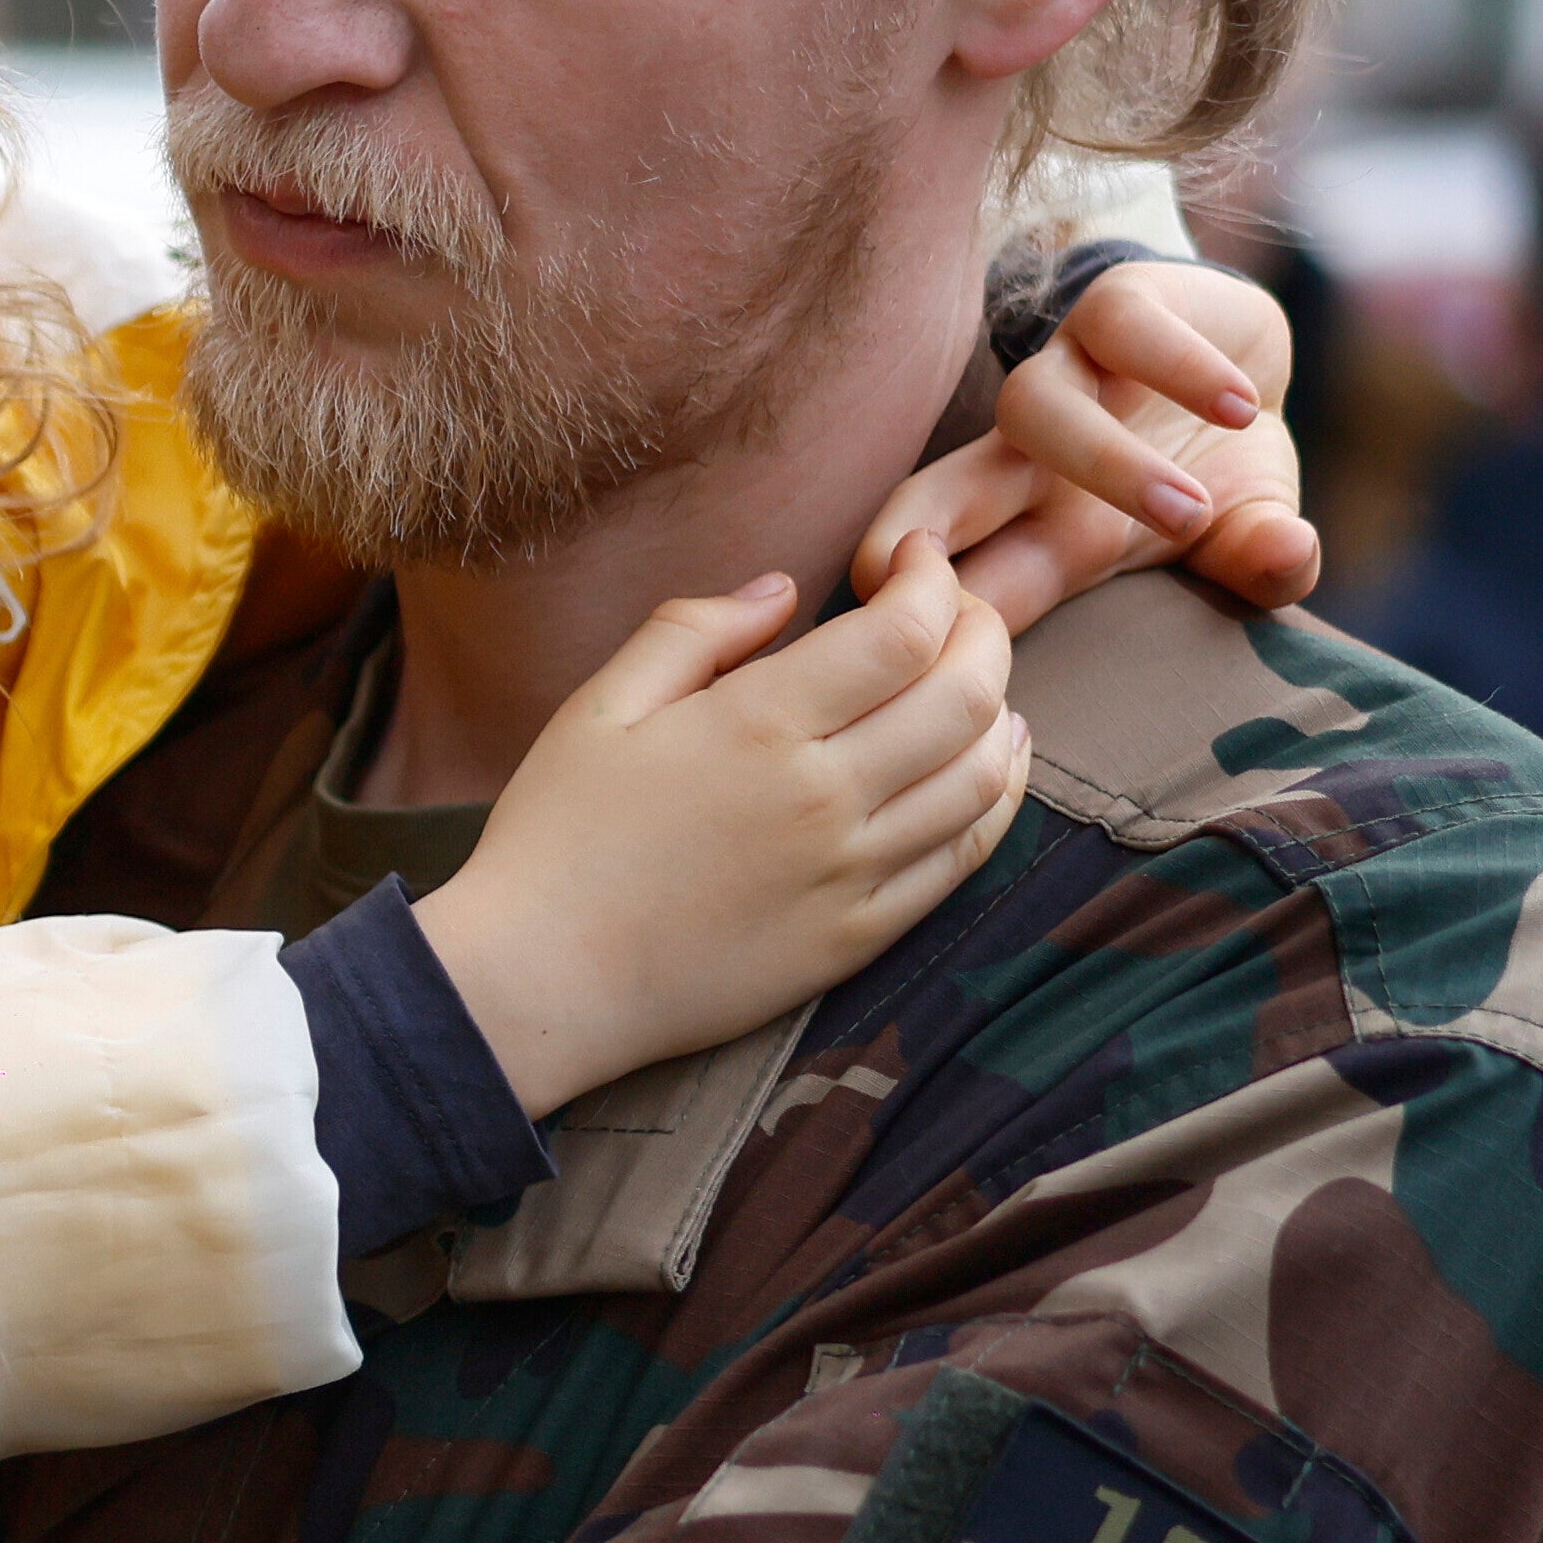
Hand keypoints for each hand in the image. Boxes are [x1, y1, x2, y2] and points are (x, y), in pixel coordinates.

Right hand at [418, 536, 1026, 1116]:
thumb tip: (785, 589)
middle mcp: (823, 797)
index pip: (903, 632)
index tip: (916, 559)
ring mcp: (849, 874)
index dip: (932, 579)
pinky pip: (962, 859)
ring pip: (980, 777)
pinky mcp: (856, 937)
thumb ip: (694, 631)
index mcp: (758, 725)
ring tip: (980, 683)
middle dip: (982, 633)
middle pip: (965, 695)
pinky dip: (995, 801)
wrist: (541, 982)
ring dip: (1001, 712)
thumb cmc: (557, 836)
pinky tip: (989, 768)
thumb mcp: (599, 706)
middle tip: (957, 612)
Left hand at [862, 257, 1320, 625]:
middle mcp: (1034, 463)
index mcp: (1051, 540)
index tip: (941, 674)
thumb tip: (1288, 557)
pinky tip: (1240, 408)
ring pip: (1034, 412)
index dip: (945, 629)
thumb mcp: (1246, 537)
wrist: (1246, 365)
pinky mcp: (1115, 306)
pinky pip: (1120, 326)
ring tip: (1193, 508)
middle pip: (937, 500)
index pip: (973, 591)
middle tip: (911, 583)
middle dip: (910, 538)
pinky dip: (1178, 366)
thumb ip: (1260, 566)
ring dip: (1104, 466)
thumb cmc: (1222, 478)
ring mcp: (1069, 376)